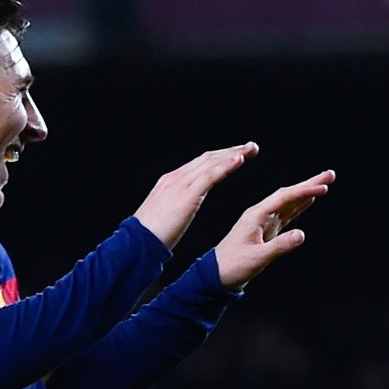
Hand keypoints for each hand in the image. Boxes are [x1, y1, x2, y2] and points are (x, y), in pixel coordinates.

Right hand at [134, 145, 259, 249]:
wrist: (138, 241)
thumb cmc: (152, 234)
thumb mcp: (166, 213)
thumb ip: (177, 204)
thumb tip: (183, 206)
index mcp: (171, 182)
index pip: (199, 164)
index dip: (220, 158)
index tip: (237, 154)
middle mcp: (176, 177)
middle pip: (207, 158)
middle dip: (230, 150)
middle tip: (250, 146)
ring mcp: (181, 184)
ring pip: (211, 162)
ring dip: (233, 153)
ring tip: (251, 149)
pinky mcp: (188, 194)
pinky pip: (210, 175)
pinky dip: (226, 165)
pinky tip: (240, 160)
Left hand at [213, 170, 334, 286]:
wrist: (217, 274)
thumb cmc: (234, 266)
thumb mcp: (258, 258)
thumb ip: (280, 246)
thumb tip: (302, 234)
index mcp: (256, 215)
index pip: (284, 198)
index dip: (305, 191)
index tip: (324, 187)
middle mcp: (261, 214)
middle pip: (289, 194)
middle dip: (310, 183)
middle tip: (330, 174)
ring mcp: (265, 222)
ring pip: (289, 202)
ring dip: (307, 192)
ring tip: (325, 183)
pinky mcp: (267, 231)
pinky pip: (286, 214)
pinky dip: (299, 205)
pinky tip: (309, 200)